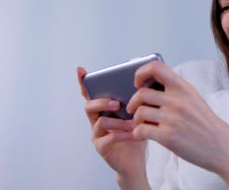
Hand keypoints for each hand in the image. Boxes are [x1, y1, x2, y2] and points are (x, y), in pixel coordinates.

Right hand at [76, 67, 147, 181]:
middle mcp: (95, 119)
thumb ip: (136, 99)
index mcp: (102, 108)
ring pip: (100, 122)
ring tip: (133, 124)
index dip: (83, 82)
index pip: (90, 93)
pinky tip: (135, 134)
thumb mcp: (137, 112)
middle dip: (102, 102)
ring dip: (118, 121)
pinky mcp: (101, 147)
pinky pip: (109, 138)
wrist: (136, 159)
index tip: (81, 70)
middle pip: (89, 106)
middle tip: (116, 103)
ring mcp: (96, 134)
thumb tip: (148, 81)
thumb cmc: (135, 132)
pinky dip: (123, 135)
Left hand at [126, 61, 228, 188]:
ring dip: (136, 120)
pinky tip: (142, 135)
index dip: (140, 72)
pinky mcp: (168, 136)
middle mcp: (178, 100)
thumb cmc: (205, 124)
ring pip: (139, 112)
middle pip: (141, 93)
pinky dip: (137, 133)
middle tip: (134, 109)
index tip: (137, 83)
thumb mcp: (193, 99)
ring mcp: (172, 118)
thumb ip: (174, 90)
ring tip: (141, 124)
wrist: (222, 147)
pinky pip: (141, 130)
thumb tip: (147, 84)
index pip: (156, 67)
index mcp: (183, 88)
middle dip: (133, 102)